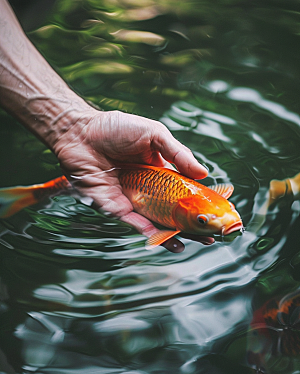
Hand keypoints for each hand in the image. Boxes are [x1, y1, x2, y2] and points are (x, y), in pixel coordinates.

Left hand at [53, 109, 213, 251]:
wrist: (80, 131)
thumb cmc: (116, 128)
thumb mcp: (155, 134)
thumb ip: (178, 154)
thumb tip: (204, 173)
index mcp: (158, 172)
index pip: (181, 192)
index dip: (197, 204)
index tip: (213, 215)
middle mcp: (145, 188)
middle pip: (170, 212)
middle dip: (187, 227)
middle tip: (207, 239)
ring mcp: (129, 198)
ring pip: (152, 221)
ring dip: (168, 235)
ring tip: (185, 245)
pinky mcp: (111, 204)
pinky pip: (129, 220)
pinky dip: (144, 229)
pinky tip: (159, 238)